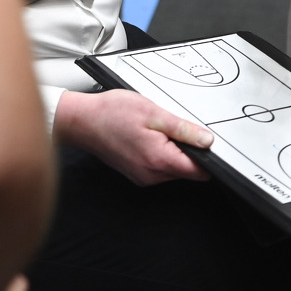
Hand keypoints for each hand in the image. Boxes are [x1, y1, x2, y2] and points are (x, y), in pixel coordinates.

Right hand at [54, 89, 212, 184]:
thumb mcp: (153, 113)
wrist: (82, 121)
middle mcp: (151, 175)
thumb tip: (207, 141)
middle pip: (187, 171)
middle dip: (187, 150)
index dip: (207, 156)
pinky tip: (146, 138)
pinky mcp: (136, 174)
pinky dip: (159, 155)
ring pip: (173, 170)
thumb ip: (183, 129)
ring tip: (154, 130)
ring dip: (172, 152)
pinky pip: (158, 169)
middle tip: (170, 127)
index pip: (200, 171)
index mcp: (159, 160)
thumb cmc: (111, 114)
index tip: (204, 142)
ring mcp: (143, 177)